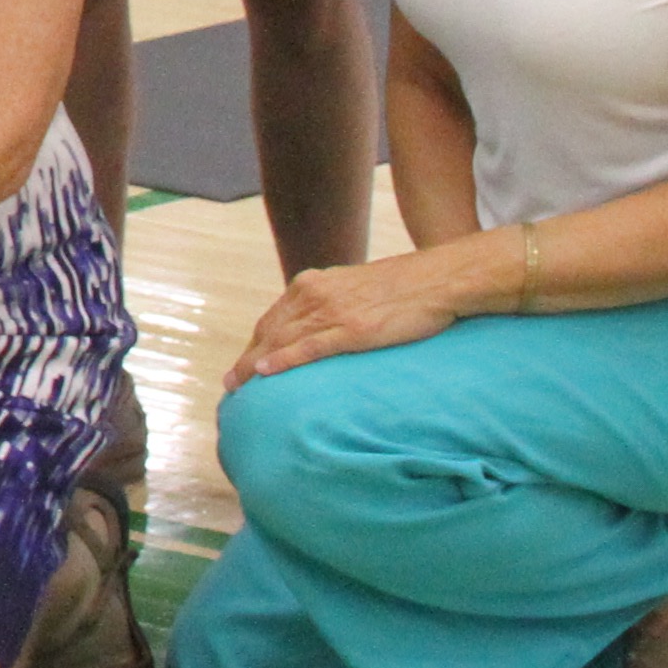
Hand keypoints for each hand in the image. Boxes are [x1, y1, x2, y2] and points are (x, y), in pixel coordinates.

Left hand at [227, 249, 477, 389]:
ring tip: (238, 388)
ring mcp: (331, 312)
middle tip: (230, 384)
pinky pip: (308, 347)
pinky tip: (264, 372)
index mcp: (312, 284)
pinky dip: (283, 360)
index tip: (243, 364)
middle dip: (246, 358)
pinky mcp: (352, 329)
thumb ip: (332, 304)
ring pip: (281, 341)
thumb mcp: (355, 289)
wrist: (437, 279)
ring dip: (254, 365)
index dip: (255, 343)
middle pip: (269, 331)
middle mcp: (314, 295)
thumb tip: (321, 327)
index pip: (273, 319)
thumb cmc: (403, 288)